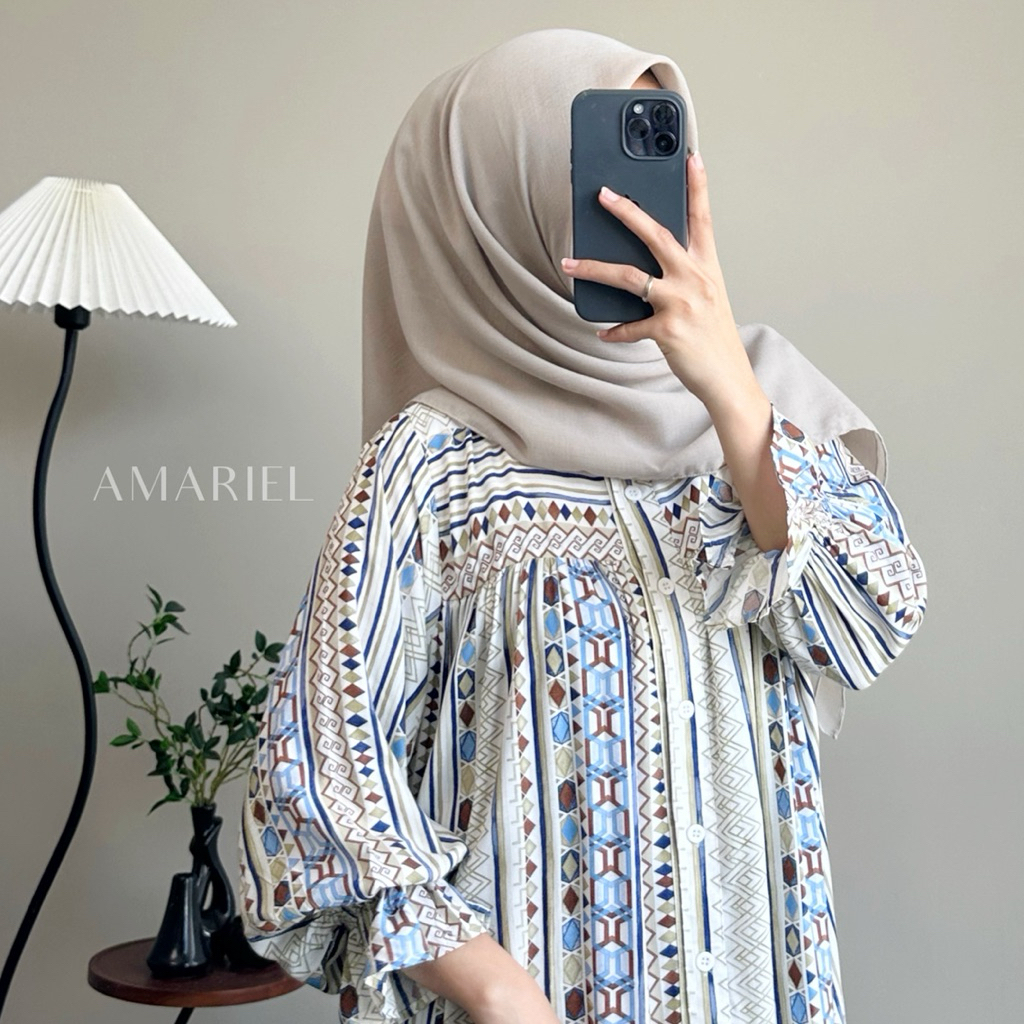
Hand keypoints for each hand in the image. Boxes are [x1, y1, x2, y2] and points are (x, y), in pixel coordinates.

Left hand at [560, 151, 756, 410]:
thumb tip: (647, 268)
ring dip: (594, 268)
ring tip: (569, 262)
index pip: (702, 219)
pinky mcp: (667, 329)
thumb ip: (684, 277)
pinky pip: (629, 326)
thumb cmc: (714, 339)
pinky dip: (614, 331)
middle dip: (627, 211)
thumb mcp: (707, 299)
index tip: (690, 156)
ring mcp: (681, 303)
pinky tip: (604, 332)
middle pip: (656, 235)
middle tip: (603, 194)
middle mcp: (695, 279)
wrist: (727, 378)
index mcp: (707, 268)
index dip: (697, 186)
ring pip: (628, 277)